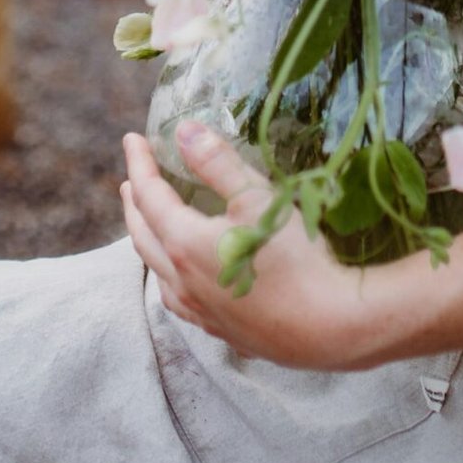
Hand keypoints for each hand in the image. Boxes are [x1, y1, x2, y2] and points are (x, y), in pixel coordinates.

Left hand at [120, 125, 391, 369]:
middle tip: (132, 181)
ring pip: (158, 275)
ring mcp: (201, 311)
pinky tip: (184, 281)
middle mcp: (182, 281)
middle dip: (134, 205)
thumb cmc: (295, 256)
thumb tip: (183, 131)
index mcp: (184, 244)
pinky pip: (180, 302)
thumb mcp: (256, 198)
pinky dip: (170, 279)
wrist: (330, 325)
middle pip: (143, 237)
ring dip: (148, 244)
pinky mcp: (223, 331)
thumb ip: (216, 163)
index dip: (140, 165)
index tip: (132, 139)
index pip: (150, 197)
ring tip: (151, 227)